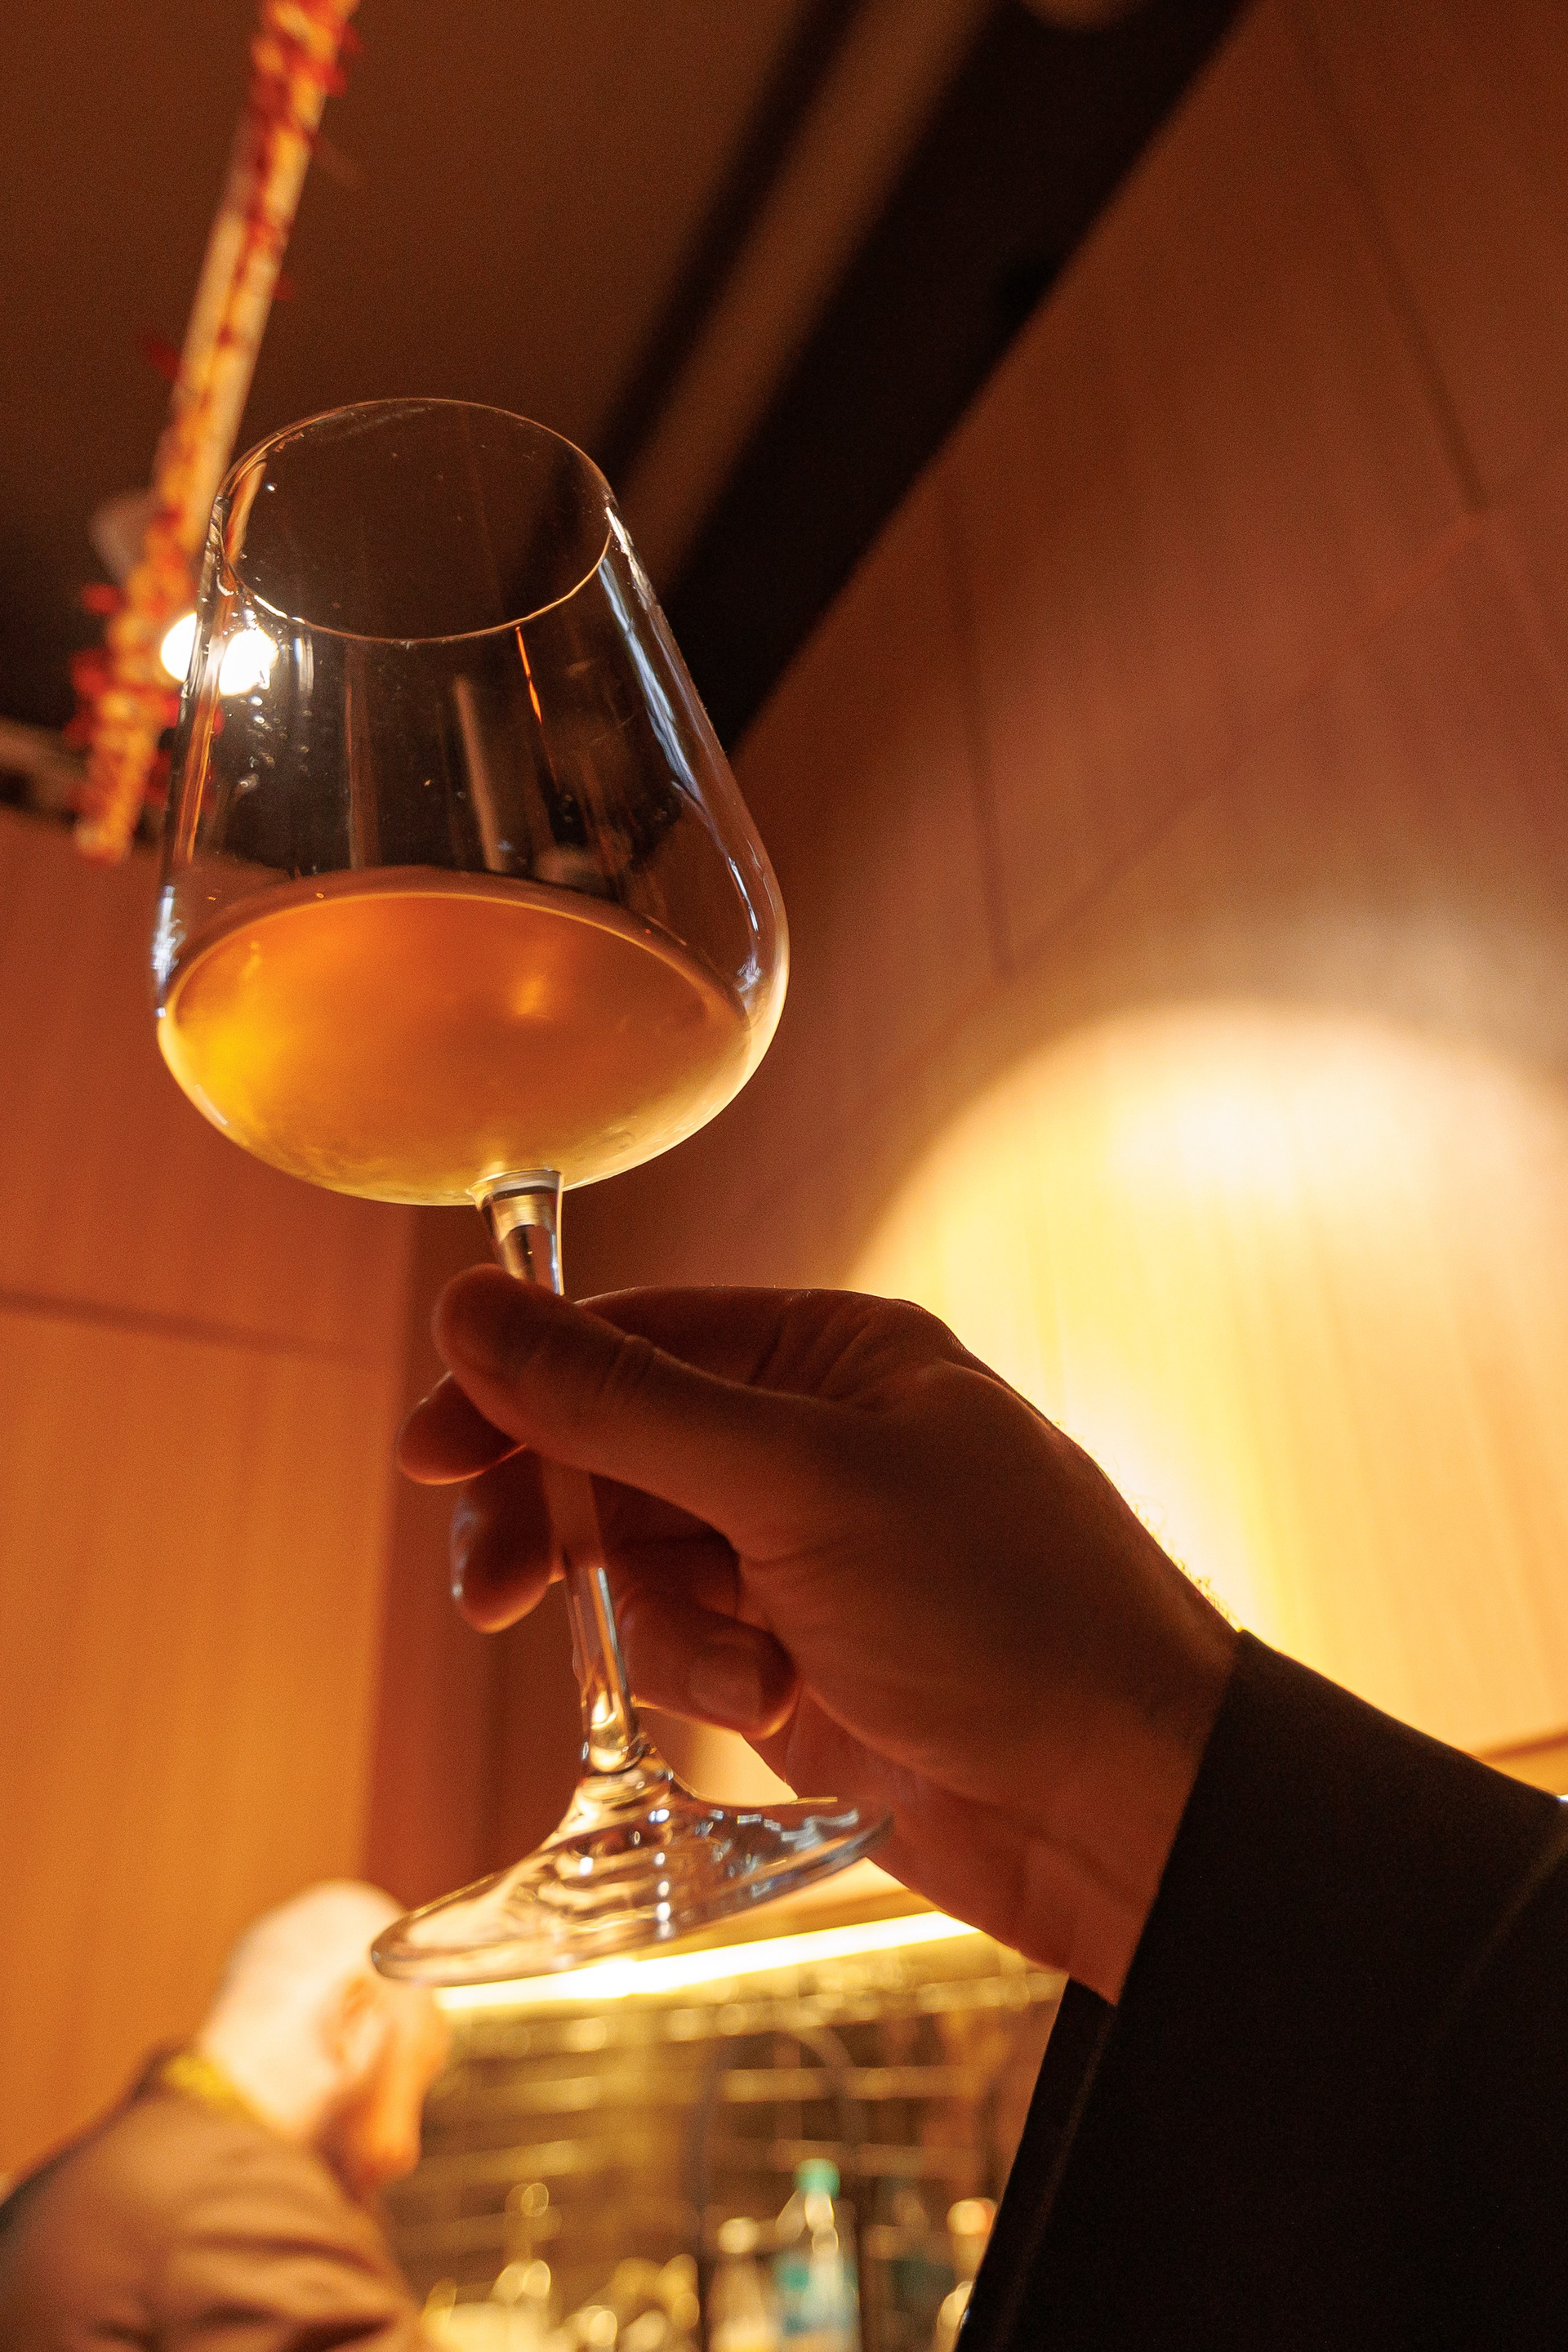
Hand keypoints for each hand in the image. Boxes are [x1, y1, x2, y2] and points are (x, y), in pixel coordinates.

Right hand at [399, 1272, 1237, 1999]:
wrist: (1126, 1808)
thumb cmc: (1007, 1611)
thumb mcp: (799, 1486)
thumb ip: (624, 1403)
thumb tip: (471, 1310)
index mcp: (835, 1359)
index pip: (636, 1339)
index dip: (521, 1385)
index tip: (429, 1448)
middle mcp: (815, 1445)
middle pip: (616, 1453)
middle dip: (556, 1520)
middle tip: (487, 1589)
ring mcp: (805, 1558)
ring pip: (637, 1563)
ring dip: (652, 1620)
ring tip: (735, 1669)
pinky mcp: (799, 1663)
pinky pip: (680, 1650)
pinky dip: (701, 1680)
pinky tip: (774, 1703)